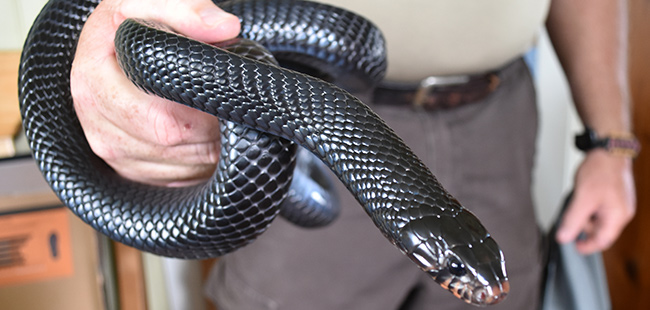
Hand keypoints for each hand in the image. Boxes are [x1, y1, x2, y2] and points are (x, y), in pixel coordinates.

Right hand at [71, 0, 239, 185]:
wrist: (117, 47)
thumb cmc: (135, 26)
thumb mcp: (152, 2)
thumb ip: (187, 9)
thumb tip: (223, 28)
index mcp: (93, 77)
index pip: (159, 113)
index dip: (199, 107)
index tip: (216, 94)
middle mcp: (96, 118)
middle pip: (170, 141)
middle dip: (208, 127)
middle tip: (223, 105)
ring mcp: (112, 148)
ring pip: (179, 163)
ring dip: (208, 145)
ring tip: (213, 116)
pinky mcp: (129, 169)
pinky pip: (177, 176)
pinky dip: (199, 160)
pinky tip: (202, 136)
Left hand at [556, 150, 635, 253]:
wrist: (609, 149)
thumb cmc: (601, 171)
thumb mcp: (583, 198)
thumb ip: (573, 220)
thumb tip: (564, 238)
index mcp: (618, 216)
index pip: (603, 241)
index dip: (587, 246)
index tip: (574, 247)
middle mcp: (622, 212)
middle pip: (601, 231)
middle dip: (584, 226)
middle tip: (572, 215)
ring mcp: (619, 204)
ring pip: (599, 219)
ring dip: (585, 215)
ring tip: (579, 199)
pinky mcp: (614, 196)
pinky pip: (600, 208)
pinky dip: (589, 207)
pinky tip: (583, 194)